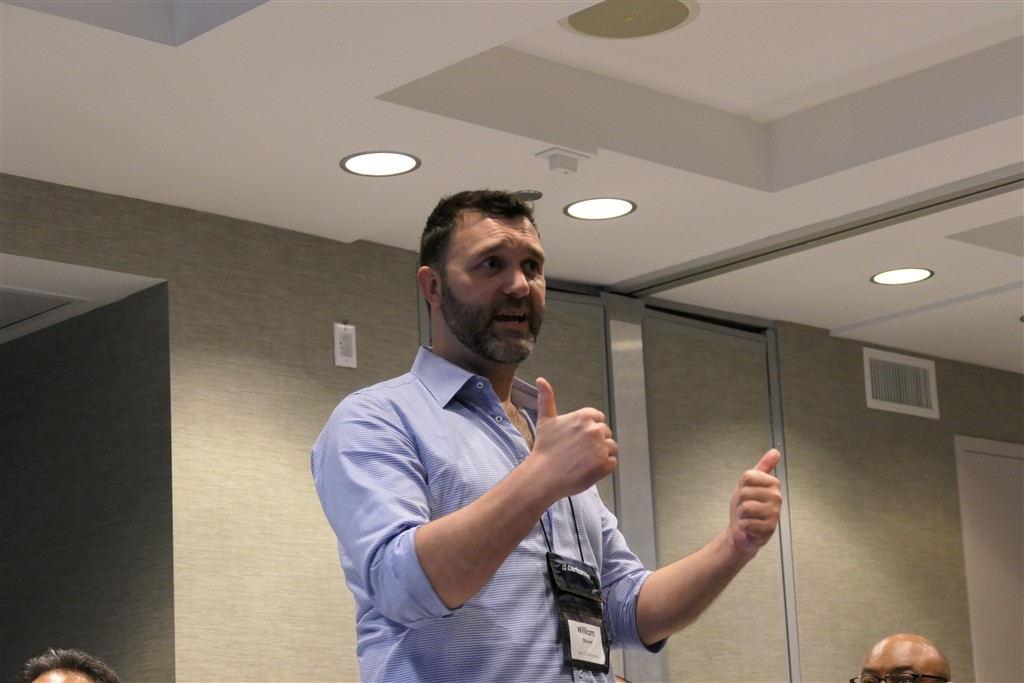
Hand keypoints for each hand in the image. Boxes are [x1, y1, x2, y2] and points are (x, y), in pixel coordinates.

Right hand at [528, 377, 617, 499]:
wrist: (543, 475)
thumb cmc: (544, 449)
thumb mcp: (545, 421)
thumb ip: (547, 399)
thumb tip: (541, 380)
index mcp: (584, 416)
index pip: (598, 418)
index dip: (589, 429)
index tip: (579, 439)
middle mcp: (594, 429)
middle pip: (606, 433)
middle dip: (596, 442)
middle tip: (579, 452)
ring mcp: (601, 447)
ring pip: (611, 448)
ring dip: (602, 455)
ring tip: (584, 461)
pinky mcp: (604, 464)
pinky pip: (612, 463)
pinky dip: (603, 468)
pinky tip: (588, 469)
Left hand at [728, 448, 782, 554]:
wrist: (741, 530)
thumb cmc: (746, 507)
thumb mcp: (750, 483)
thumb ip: (763, 466)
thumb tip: (775, 452)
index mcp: (773, 484)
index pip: (748, 477)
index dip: (741, 485)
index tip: (747, 492)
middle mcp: (776, 497)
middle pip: (744, 492)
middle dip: (740, 501)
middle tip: (746, 506)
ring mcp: (774, 513)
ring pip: (745, 507)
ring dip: (741, 514)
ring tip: (748, 516)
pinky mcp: (769, 529)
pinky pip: (746, 523)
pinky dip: (743, 526)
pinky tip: (750, 527)